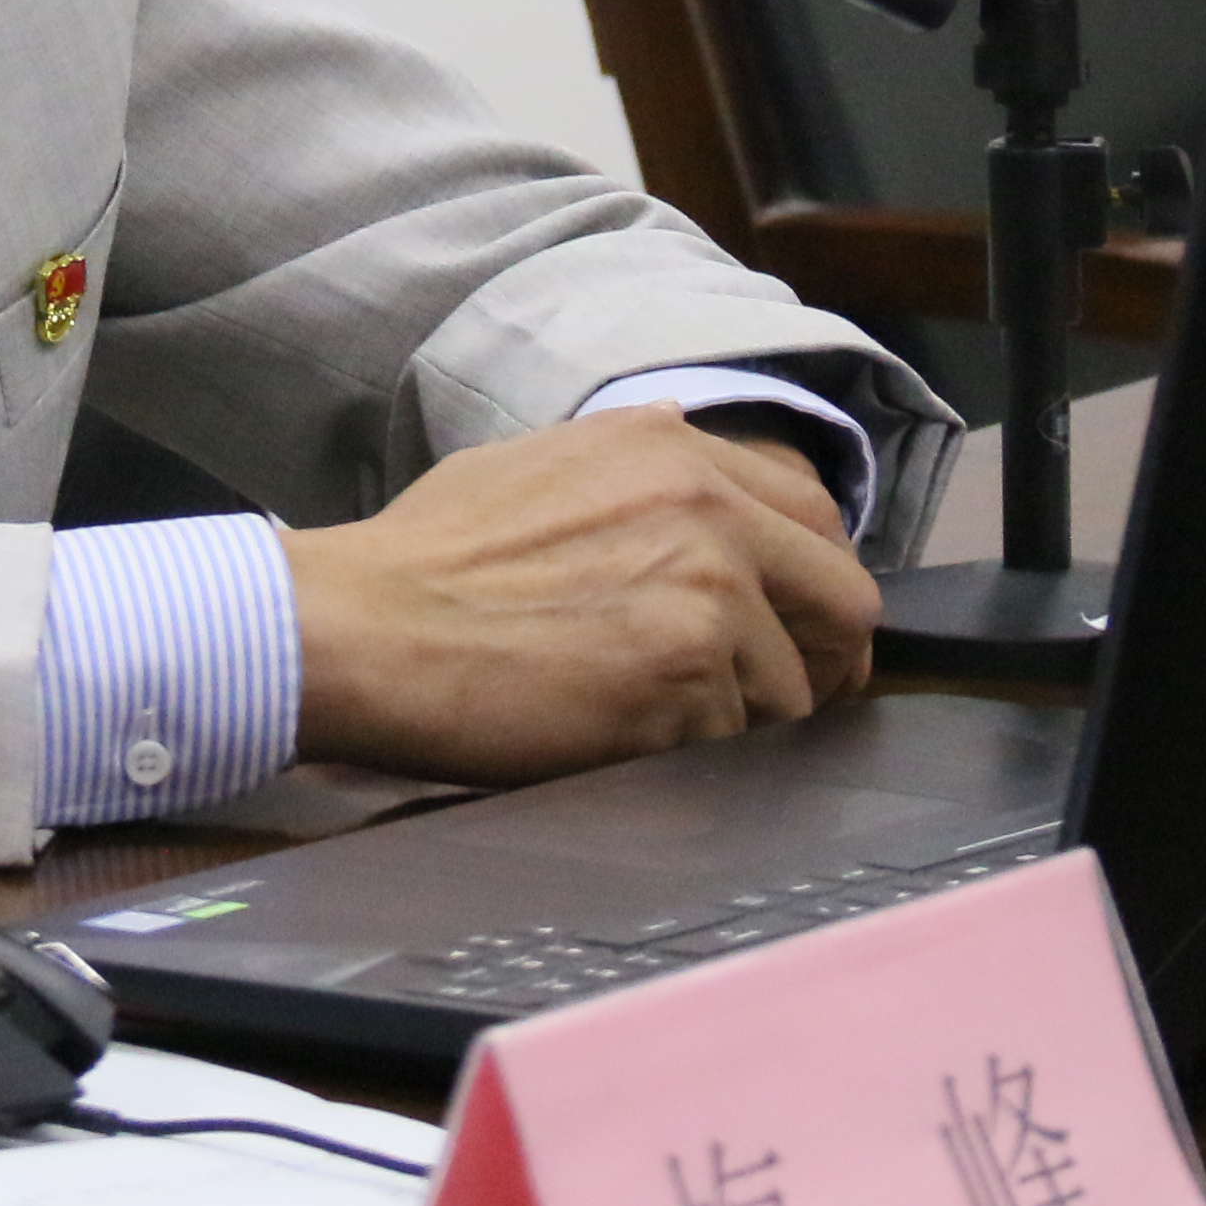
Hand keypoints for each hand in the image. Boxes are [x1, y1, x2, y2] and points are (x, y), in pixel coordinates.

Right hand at [280, 404, 881, 783]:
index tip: (801, 630)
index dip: (816, 584)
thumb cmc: (423, 560)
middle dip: (823, 663)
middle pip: (842, 601)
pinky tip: (622, 745)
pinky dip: (691, 760)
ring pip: (791, 690)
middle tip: (786, 704)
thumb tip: (694, 467)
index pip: (816, 512)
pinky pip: (736, 743)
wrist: (362, 627)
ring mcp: (705, 588)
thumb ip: (636, 469)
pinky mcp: (686, 674)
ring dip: (741, 724)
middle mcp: (705, 504)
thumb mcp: (538, 464)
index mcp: (672, 445)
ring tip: (656, 728)